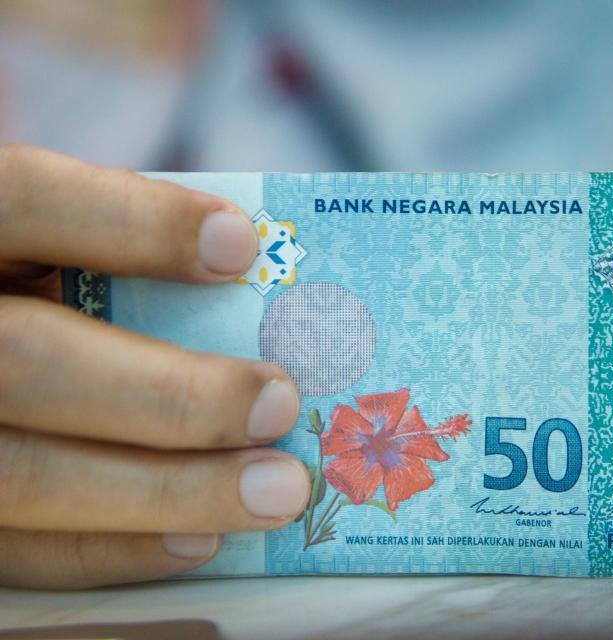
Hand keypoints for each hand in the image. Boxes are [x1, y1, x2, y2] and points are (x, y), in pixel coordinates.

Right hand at [0, 145, 309, 588]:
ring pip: (25, 475)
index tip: (243, 247)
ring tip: (275, 490)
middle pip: (28, 361)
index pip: (23, 201)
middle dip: (170, 393)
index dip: (132, 222)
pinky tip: (201, 539)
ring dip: (168, 492)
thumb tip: (247, 274)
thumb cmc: (19, 291)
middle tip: (278, 404)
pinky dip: (115, 551)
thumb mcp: (36, 244)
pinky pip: (17, 554)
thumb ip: (103, 247)